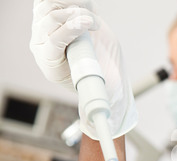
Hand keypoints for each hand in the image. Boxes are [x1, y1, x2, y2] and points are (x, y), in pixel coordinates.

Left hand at [30, 0, 136, 139]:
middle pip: (48, 20)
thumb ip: (100, 90)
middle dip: (73, 17)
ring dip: (72, 6)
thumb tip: (104, 104)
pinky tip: (84, 6)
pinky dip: (70, 1)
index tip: (88, 25)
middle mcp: (42, 44)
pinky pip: (53, 0)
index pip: (52, 42)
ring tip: (90, 16)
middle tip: (93, 22)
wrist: (101, 68)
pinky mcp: (53, 15)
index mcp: (50, 64)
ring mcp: (45, 28)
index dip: (68, 31)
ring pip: (48, 7)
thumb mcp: (101, 90)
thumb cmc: (101, 82)